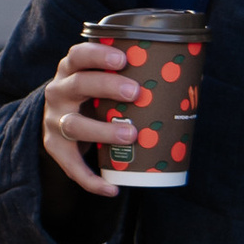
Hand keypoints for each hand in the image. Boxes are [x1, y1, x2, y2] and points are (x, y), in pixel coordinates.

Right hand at [39, 41, 143, 199]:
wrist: (60, 121)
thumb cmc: (94, 97)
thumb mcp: (101, 81)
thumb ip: (130, 77)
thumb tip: (188, 81)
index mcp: (72, 69)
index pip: (79, 55)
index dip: (98, 55)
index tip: (122, 59)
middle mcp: (58, 91)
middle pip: (78, 85)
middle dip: (107, 87)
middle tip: (136, 92)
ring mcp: (54, 120)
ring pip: (74, 124)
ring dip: (103, 131)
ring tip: (131, 135)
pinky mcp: (54, 147)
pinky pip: (70, 166)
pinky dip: (91, 180)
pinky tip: (112, 188)